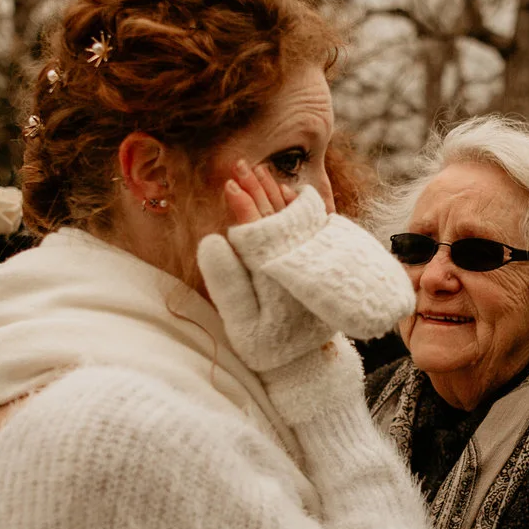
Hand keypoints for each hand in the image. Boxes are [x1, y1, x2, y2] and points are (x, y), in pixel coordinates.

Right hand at [198, 167, 330, 372]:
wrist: (307, 364)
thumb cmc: (267, 346)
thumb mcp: (241, 323)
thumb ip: (226, 283)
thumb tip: (211, 239)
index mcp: (272, 273)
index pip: (255, 231)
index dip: (242, 207)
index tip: (229, 185)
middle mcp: (293, 262)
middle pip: (275, 217)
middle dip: (256, 189)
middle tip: (239, 164)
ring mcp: (308, 261)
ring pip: (293, 218)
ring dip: (275, 193)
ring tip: (258, 170)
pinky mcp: (317, 264)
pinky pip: (312, 227)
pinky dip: (300, 208)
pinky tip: (288, 192)